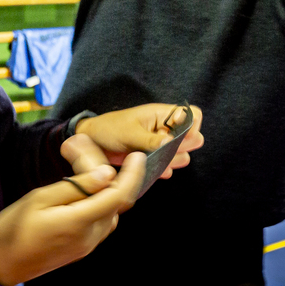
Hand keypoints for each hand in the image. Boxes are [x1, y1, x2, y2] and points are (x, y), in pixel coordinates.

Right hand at [0, 153, 145, 285]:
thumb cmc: (12, 228)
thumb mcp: (39, 198)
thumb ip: (76, 186)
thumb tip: (106, 174)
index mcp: (79, 222)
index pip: (118, 196)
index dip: (132, 174)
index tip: (137, 156)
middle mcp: (89, 237)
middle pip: (116, 204)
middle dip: (117, 179)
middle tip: (101, 157)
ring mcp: (86, 246)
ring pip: (110, 214)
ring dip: (109, 193)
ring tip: (92, 173)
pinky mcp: (80, 250)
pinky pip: (100, 224)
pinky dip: (101, 206)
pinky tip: (87, 194)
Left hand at [71, 103, 204, 178]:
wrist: (92, 142)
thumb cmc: (109, 129)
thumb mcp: (129, 133)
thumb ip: (152, 139)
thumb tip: (172, 142)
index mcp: (161, 115)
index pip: (192, 114)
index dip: (192, 127)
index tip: (180, 139)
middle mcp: (165, 128)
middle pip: (192, 137)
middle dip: (183, 148)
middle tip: (168, 152)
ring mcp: (160, 143)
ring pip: (182, 154)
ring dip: (174, 160)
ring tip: (159, 162)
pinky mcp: (154, 157)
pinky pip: (168, 164)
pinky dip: (164, 169)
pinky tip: (155, 170)